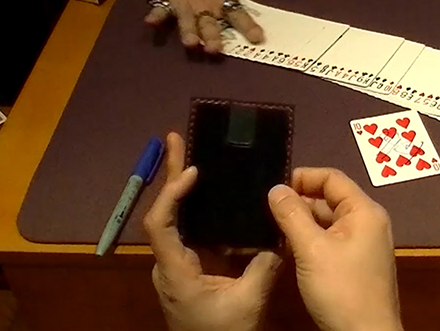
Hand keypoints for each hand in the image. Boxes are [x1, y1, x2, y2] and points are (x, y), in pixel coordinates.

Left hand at [144, 133, 281, 330]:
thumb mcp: (249, 302)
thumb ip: (264, 265)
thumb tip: (278, 233)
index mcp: (175, 271)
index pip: (160, 224)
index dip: (172, 194)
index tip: (193, 171)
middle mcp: (167, 264)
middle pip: (162, 213)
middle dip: (170, 175)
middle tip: (175, 138)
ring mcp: (174, 267)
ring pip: (171, 220)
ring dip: (178, 188)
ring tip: (189, 156)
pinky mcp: (185, 270)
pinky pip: (184, 231)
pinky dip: (191, 207)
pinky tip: (205, 193)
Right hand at [145, 0, 295, 52]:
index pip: (240, 15)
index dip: (249, 26)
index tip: (258, 38)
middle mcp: (207, 4)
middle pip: (211, 23)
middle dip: (213, 36)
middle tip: (216, 49)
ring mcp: (187, 3)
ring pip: (188, 20)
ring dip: (188, 31)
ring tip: (190, 43)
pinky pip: (162, 8)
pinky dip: (156, 14)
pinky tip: (151, 23)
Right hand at [268, 168, 401, 330]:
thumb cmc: (341, 289)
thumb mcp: (311, 249)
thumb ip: (292, 214)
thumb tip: (276, 188)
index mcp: (364, 211)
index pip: (332, 177)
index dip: (302, 177)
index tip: (273, 188)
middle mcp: (367, 222)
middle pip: (329, 198)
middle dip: (298, 201)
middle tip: (266, 210)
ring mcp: (363, 244)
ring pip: (327, 221)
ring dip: (301, 222)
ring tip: (271, 228)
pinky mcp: (355, 263)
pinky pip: (330, 240)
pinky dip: (310, 239)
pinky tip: (287, 248)